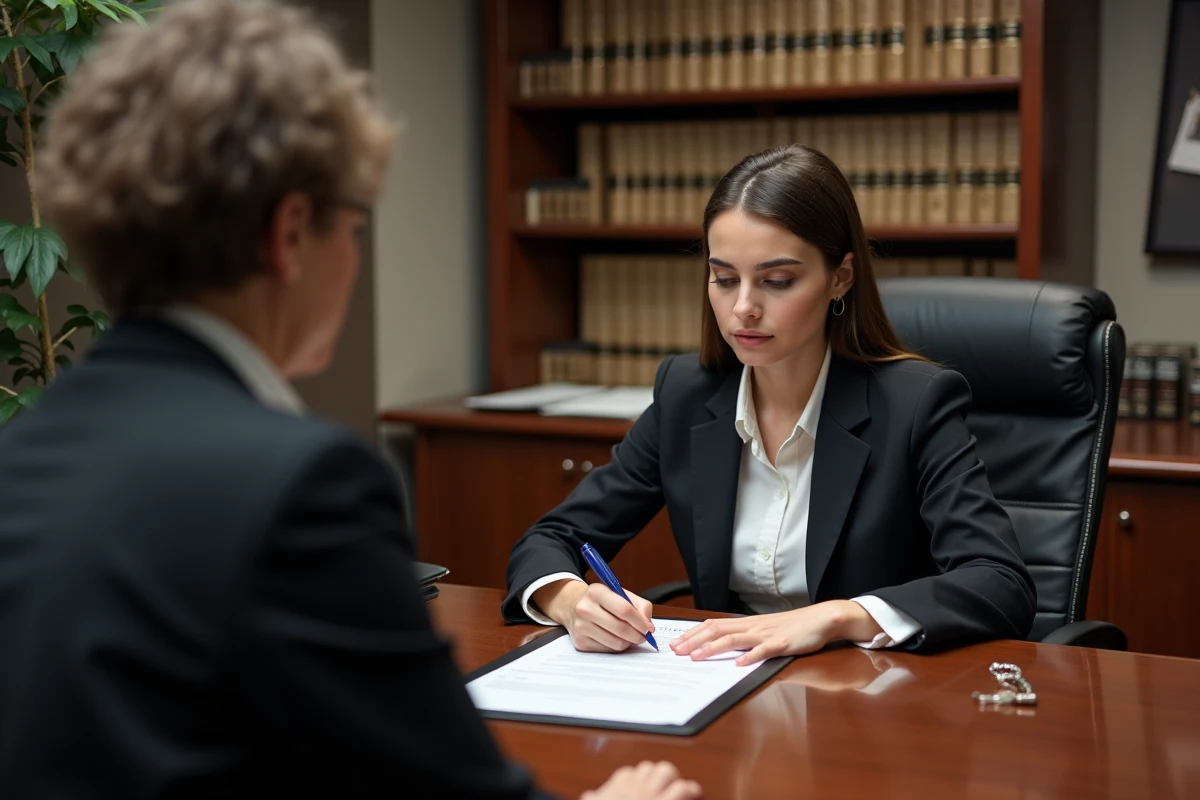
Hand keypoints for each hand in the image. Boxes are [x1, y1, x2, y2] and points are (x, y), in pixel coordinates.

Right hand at [535, 579, 654, 652]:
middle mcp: (585, 608)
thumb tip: (648, 625)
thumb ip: (640, 605)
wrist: (572, 605)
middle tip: (643, 636)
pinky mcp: (580, 642)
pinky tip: (614, 637)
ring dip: (628, 642)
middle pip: (621, 629)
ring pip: (616, 643)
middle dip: (637, 635)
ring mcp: (581, 627)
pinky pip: (607, 650)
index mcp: (597, 592)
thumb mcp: (620, 594)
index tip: (648, 628)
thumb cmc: (602, 600)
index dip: (640, 621)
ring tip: (629, 636)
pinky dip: (616, 646)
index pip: (624, 609)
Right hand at [581, 760, 701, 799]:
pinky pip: (681, 788)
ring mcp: (652, 793)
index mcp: (618, 784)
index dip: (636, 778)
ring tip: (678, 784)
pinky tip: (694, 791)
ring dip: (672, 777)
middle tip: (662, 783)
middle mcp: (636, 784)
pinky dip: (689, 788)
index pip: (629, 772)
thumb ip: (591, 798)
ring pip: (666, 770)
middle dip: (656, 774)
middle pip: (649, 767)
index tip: (639, 784)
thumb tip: (588, 795)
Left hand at [670, 600, 875, 664]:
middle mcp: (753, 626)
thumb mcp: (765, 630)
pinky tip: (739, 664)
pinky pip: (764, 650)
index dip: (693, 634)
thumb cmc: (793, 627)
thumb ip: (746, 637)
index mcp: (747, 624)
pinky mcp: (783, 644)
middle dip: (694, 641)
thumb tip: (724, 647)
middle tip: (676, 651)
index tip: (676, 643)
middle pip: (717, 631)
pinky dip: (750, 656)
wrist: (821, 618)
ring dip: (713, 648)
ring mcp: (767, 634)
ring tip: (696, 657)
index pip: (713, 626)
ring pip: (735, 639)